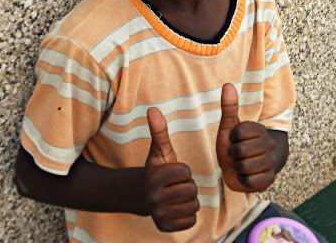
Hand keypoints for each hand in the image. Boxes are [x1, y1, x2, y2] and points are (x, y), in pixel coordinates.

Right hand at [144, 107, 199, 231]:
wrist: (142, 196)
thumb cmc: (157, 169)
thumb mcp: (159, 150)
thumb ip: (159, 130)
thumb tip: (152, 108)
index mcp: (154, 177)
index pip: (185, 172)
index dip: (183, 170)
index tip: (173, 172)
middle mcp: (153, 198)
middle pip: (191, 191)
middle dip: (188, 186)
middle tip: (176, 185)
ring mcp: (159, 215)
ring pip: (193, 206)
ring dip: (190, 201)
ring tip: (177, 196)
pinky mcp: (165, 228)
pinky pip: (191, 221)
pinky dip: (188, 215)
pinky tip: (177, 208)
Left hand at [216, 83, 277, 192]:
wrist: (244, 168)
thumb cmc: (235, 145)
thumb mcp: (229, 126)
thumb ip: (228, 107)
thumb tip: (227, 84)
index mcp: (259, 129)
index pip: (238, 132)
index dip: (231, 138)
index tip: (234, 139)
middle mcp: (269, 144)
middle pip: (240, 151)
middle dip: (232, 155)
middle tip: (236, 154)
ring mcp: (270, 162)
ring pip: (244, 167)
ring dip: (237, 168)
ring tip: (240, 164)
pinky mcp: (269, 179)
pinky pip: (250, 182)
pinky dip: (243, 180)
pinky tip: (245, 175)